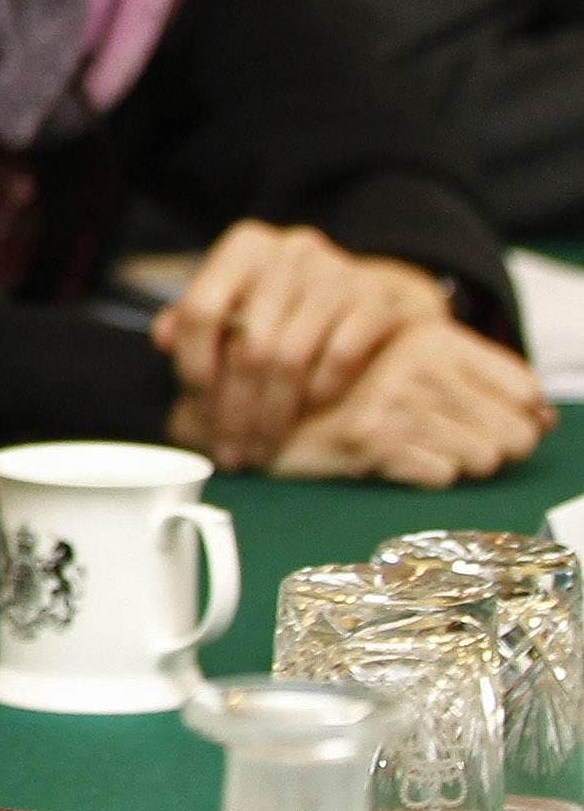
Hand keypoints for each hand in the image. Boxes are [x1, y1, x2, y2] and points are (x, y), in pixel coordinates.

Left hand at [151, 219, 449, 467]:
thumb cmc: (289, 302)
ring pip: (291, 357)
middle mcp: (291, 252)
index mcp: (247, 247)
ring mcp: (338, 274)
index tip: (192, 404)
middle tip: (230, 451)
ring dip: (273, 414)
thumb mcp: (240, 299)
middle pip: (249, 343)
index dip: (193, 363)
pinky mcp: (377, 301)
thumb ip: (197, 319)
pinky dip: (320, 390)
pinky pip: (340, 356)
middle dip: (235, 408)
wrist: (371, 292)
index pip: (202, 308)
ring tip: (261, 448)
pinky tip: (308, 412)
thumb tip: (162, 338)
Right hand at [259, 320, 553, 486]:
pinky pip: (442, 476)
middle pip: (515, 432)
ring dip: (458, 463)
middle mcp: (416, 358)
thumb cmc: (347, 394)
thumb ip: (482, 386)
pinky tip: (394, 460)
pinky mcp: (370, 435)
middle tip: (457, 446)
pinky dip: (427, 475)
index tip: (495, 424)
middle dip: (495, 449)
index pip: (526, 390)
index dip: (520, 418)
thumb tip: (546, 418)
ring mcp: (393, 396)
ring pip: (483, 458)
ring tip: (415, 449)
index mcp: (431, 334)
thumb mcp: (415, 370)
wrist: (265, 408)